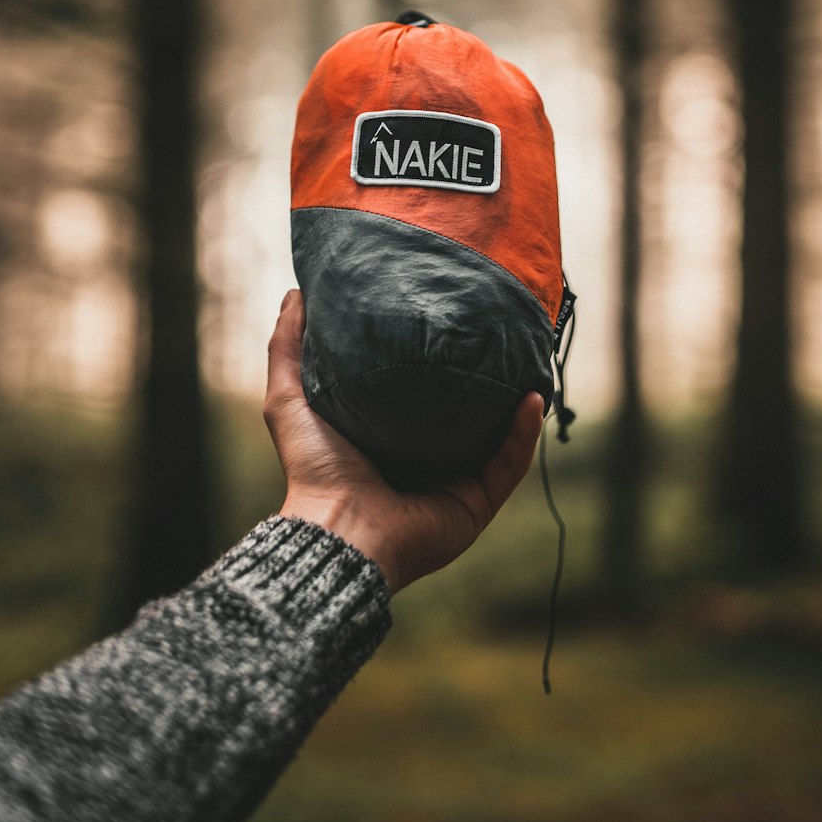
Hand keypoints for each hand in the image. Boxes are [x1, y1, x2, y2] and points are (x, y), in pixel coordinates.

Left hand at [264, 290, 543, 593]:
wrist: (337, 527)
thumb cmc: (313, 468)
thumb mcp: (290, 398)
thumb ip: (289, 349)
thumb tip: (295, 295)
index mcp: (386, 444)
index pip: (419, 399)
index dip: (436, 365)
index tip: (448, 327)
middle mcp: (424, 466)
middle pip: (465, 420)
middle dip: (486, 385)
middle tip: (499, 342)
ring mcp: (454, 486)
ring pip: (498, 441)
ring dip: (517, 408)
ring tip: (529, 365)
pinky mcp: (475, 505)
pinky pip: (510, 466)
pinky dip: (524, 434)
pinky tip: (533, 399)